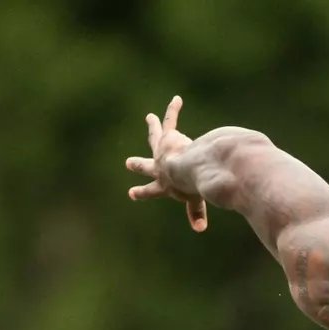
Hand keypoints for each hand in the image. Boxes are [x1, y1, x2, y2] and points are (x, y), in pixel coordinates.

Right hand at [125, 94, 208, 230]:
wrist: (189, 169)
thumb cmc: (193, 187)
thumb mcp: (194, 200)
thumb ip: (196, 212)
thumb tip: (200, 229)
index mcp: (164, 186)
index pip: (152, 191)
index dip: (143, 193)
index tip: (132, 193)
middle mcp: (159, 168)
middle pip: (145, 165)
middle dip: (138, 164)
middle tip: (129, 162)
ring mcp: (162, 151)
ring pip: (155, 136)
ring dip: (153, 126)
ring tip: (149, 117)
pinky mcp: (170, 137)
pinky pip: (170, 121)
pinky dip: (173, 110)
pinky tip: (177, 100)